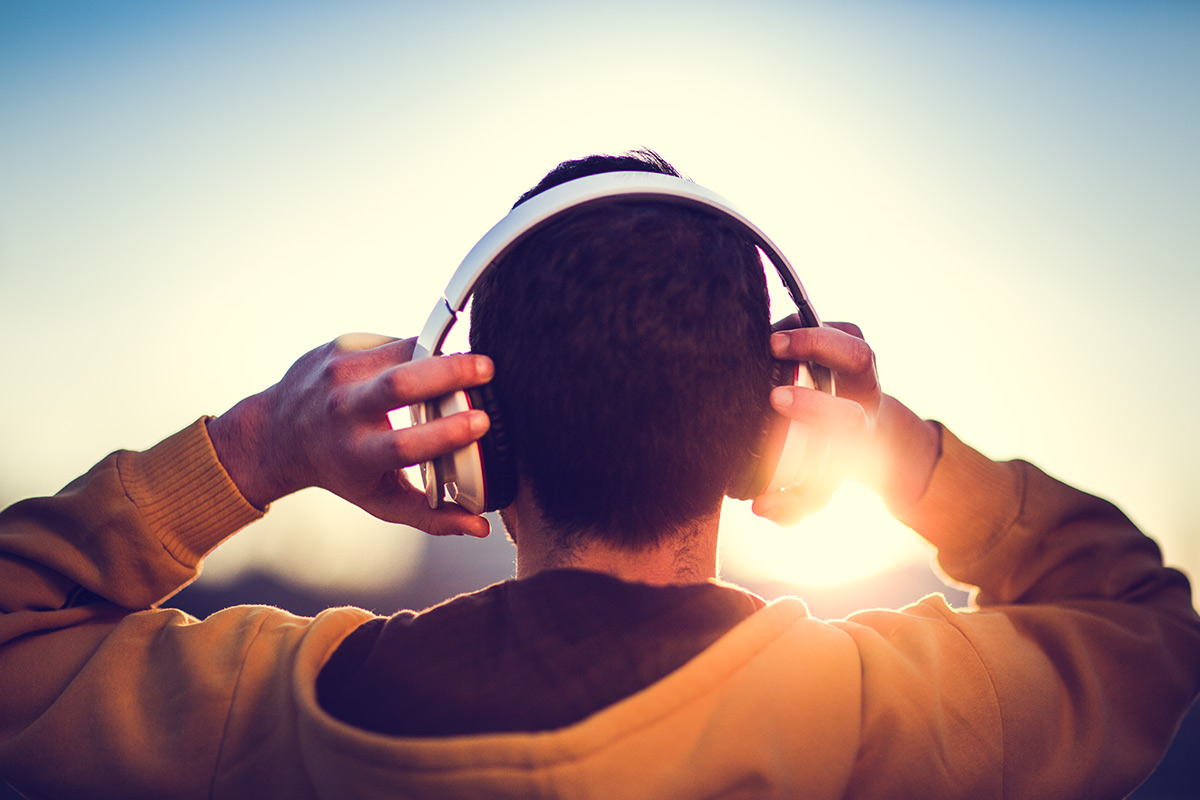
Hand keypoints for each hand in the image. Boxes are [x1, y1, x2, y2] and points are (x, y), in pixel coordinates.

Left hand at [207, 334, 493, 536]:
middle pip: (401, 384)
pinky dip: (419, 351)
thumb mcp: (380, 501)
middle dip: (450, 372)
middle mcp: (344, 410)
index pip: (406, 444)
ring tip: (469, 365)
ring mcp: (340, 372)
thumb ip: (432, 517)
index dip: (448, 433)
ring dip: (441, 354)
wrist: (278, 432)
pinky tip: (425, 363)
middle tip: (487, 368)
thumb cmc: (342, 469)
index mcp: (357, 454)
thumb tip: (482, 528)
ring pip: (402, 352)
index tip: (483, 422)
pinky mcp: (341, 345)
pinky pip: (394, 342)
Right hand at [751, 321, 939, 524]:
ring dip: (804, 328)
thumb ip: (790, 507)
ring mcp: (859, 359)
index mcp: (862, 428)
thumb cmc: (833, 463)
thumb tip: (759, 507)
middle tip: (773, 348)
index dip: (814, 406)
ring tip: (766, 335)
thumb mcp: (817, 492)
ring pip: (845, 332)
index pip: (849, 416)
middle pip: (859, 357)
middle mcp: (867, 390)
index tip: (776, 400)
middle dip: (818, 346)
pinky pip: (823, 321)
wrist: (870, 435)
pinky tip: (764, 331)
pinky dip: (793, 323)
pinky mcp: (846, 336)